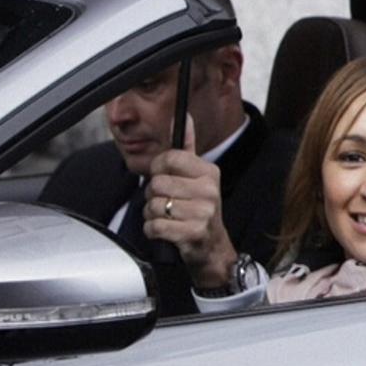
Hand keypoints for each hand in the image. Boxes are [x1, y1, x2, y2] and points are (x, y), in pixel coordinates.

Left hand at [141, 120, 237, 289]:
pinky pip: (155, 226)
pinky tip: (165, 231)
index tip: (164, 177)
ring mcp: (203, 212)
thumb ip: (187, 148)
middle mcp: (209, 190)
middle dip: (154, 196)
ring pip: (153, 205)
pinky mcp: (193, 232)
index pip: (170, 158)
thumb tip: (184, 117)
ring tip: (167, 218)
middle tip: (168, 203)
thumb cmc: (199, 209)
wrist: (213, 248)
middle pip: (157, 183)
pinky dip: (152, 231)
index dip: (158, 168)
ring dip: (152, 215)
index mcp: (209, 172)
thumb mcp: (198, 177)